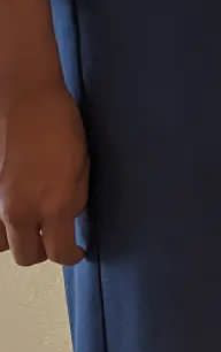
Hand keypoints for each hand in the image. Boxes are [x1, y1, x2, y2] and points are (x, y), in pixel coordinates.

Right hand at [0, 77, 88, 266]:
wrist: (24, 95)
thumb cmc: (59, 123)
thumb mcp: (81, 165)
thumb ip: (74, 200)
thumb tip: (67, 218)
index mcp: (53, 204)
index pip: (58, 252)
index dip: (70, 256)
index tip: (75, 251)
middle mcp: (20, 210)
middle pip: (26, 256)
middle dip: (41, 250)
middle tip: (50, 236)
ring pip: (1, 242)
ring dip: (16, 236)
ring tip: (27, 221)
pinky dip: (1, 219)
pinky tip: (10, 205)